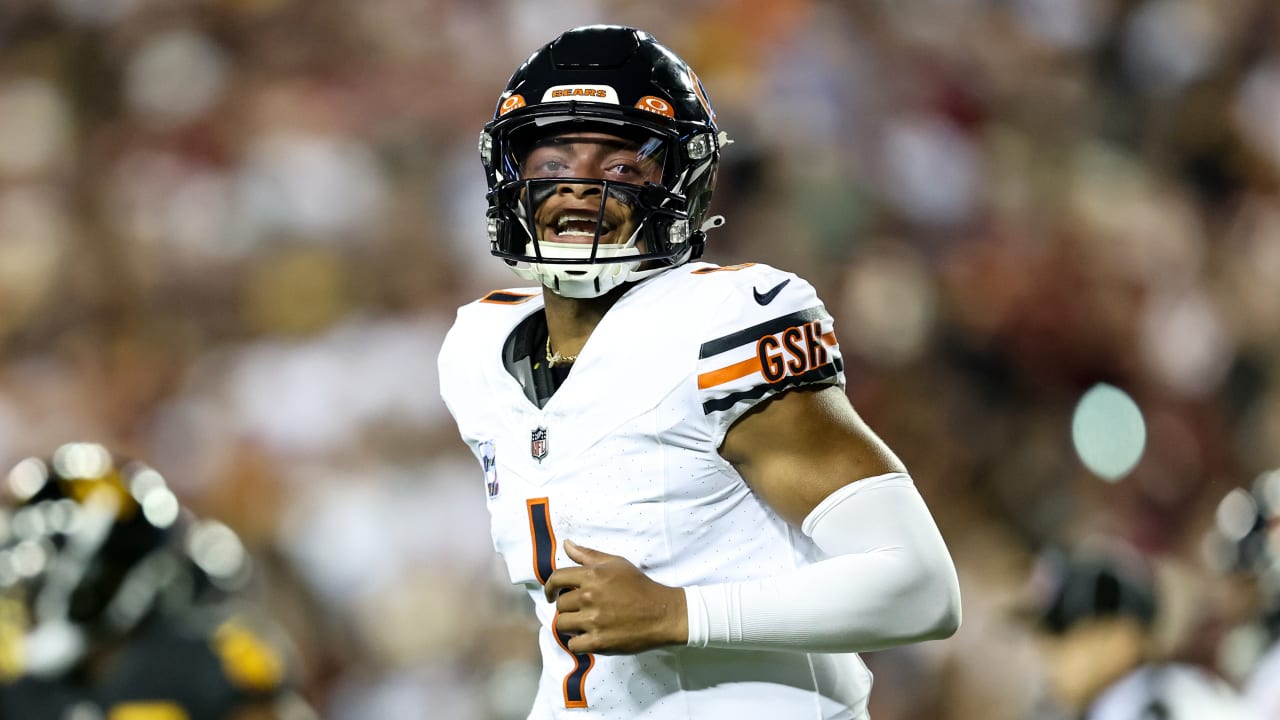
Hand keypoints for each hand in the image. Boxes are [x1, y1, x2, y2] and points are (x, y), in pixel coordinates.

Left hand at [542, 539, 687, 654]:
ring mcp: (593, 621)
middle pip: (560, 604)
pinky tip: (589, 637)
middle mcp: (589, 597)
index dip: (549, 587)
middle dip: (567, 607)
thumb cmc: (639, 586)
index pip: (556, 579)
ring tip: (584, 624)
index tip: (551, 594)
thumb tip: (566, 544)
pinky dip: (578, 642)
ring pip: (562, 625)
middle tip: (581, 609)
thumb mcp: (616, 564)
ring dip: (570, 625)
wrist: (662, 613)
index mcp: (592, 576)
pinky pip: (573, 645)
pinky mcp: (599, 642)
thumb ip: (588, 555)